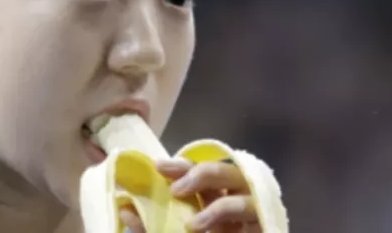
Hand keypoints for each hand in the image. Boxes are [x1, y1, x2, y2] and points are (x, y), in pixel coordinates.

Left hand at [118, 158, 260, 232]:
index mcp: (211, 196)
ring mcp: (252, 215)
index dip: (180, 166)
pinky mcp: (265, 227)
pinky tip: (213, 232)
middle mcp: (233, 199)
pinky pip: (255, 218)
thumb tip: (125, 209)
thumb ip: (148, 228)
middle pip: (224, 173)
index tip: (159, 167)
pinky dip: (232, 221)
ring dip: (218, 208)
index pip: (197, 171)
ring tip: (194, 224)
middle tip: (177, 189)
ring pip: (243, 197)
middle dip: (202, 175)